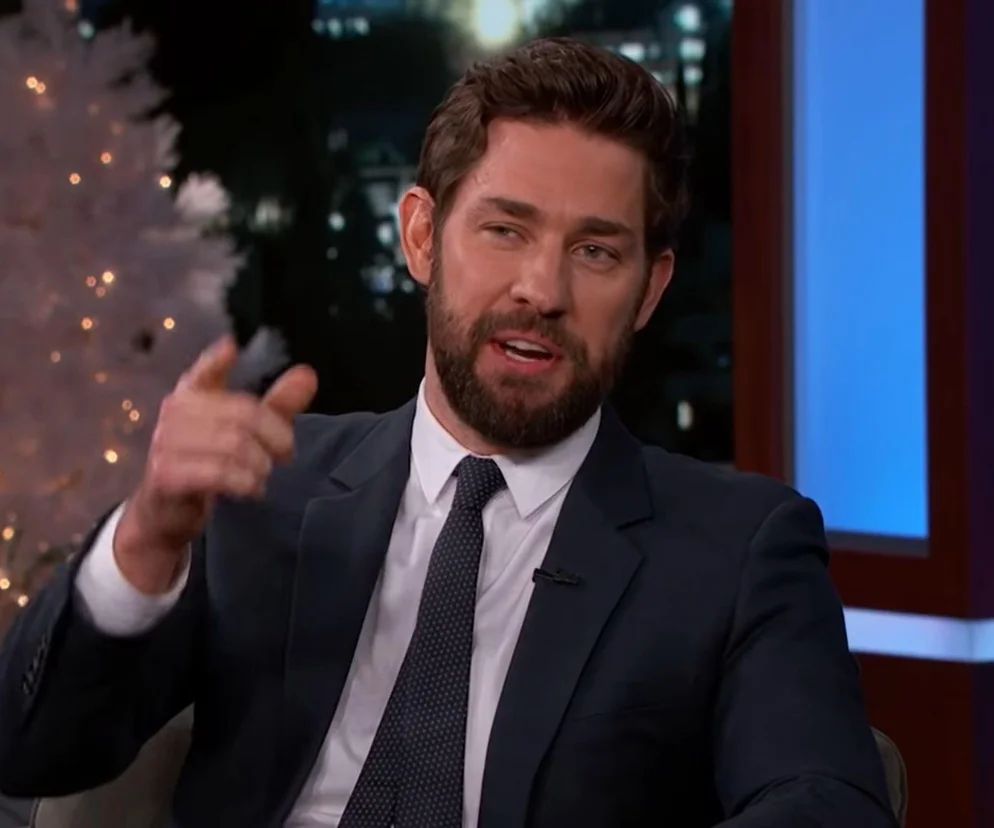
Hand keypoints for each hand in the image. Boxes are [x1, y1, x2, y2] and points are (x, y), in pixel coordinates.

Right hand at [113, 335, 317, 592]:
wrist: (167, 512)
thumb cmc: (210, 462)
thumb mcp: (248, 432)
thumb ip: (278, 405)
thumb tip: (308, 374)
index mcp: (192, 394)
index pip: (203, 373)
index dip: (215, 361)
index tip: (230, 349)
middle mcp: (175, 412)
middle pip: (243, 414)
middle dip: (275, 436)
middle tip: (286, 454)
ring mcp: (166, 443)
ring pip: (233, 444)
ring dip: (260, 464)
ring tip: (263, 474)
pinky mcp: (165, 474)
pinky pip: (218, 473)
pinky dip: (245, 482)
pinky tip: (252, 489)